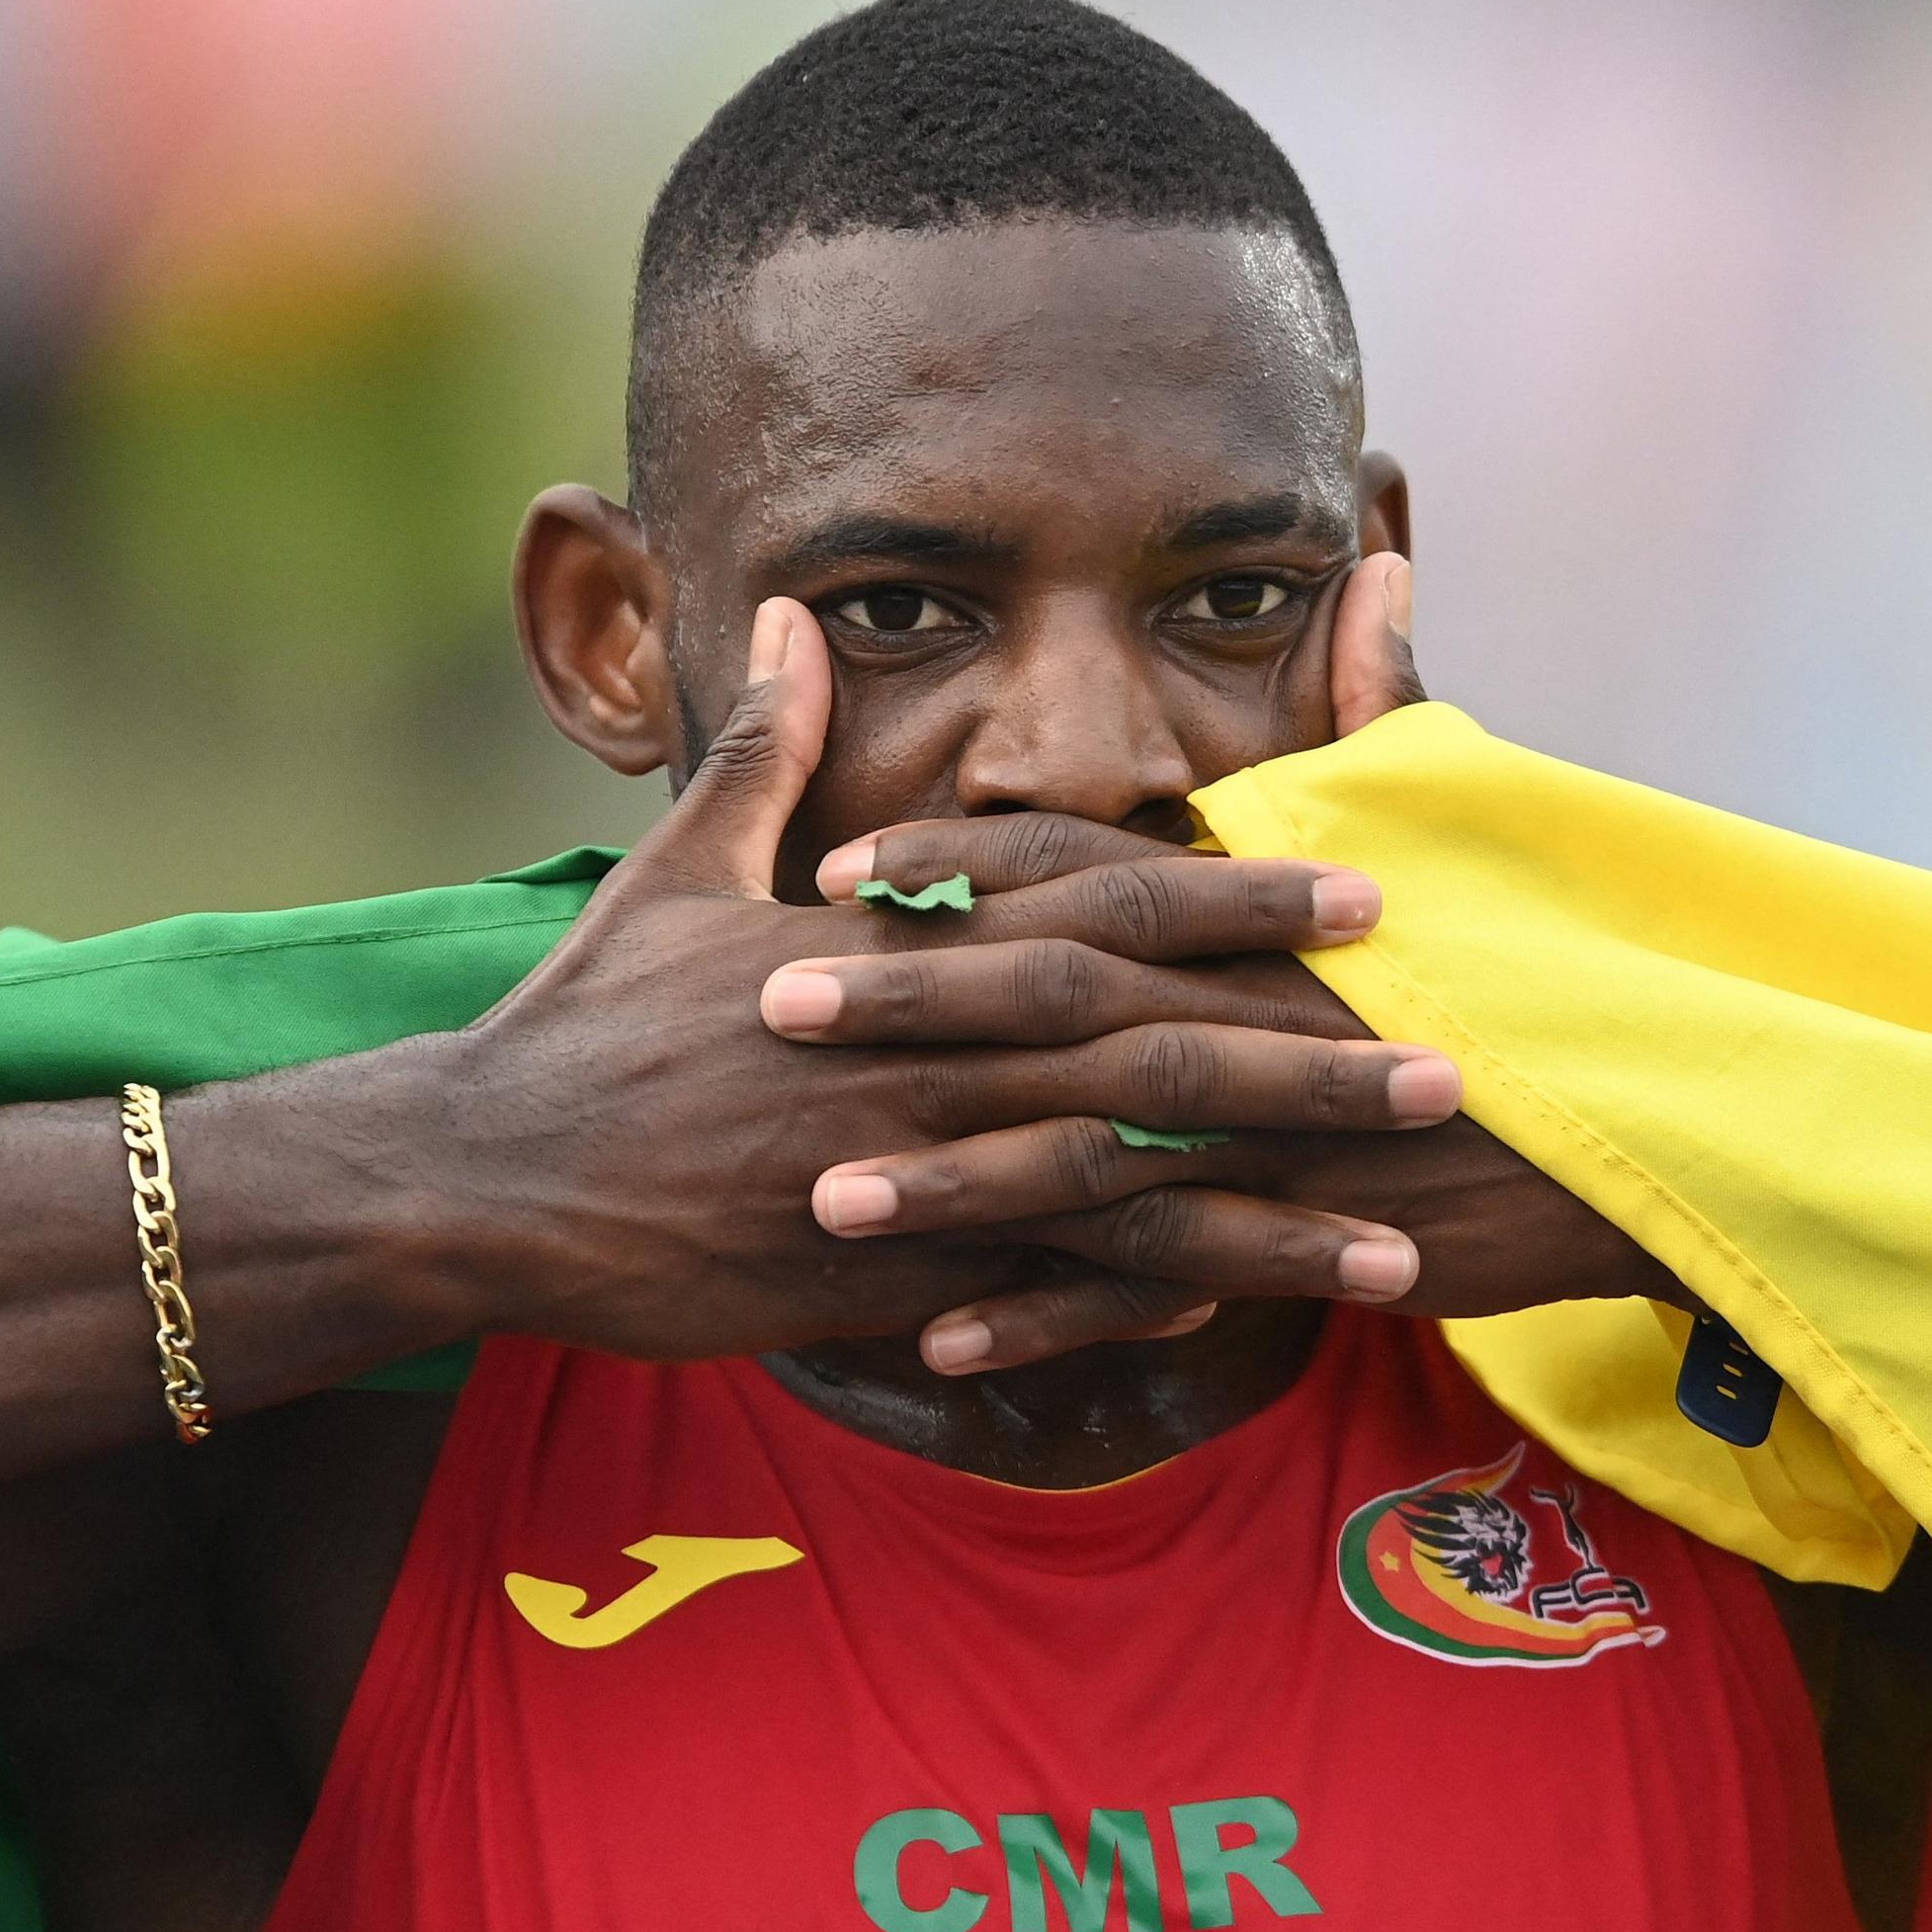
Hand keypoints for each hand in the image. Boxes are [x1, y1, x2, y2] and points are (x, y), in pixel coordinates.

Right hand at [372, 598, 1462, 1364]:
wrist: (481, 1178)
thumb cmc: (584, 1023)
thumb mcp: (673, 867)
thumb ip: (760, 747)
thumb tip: (786, 617)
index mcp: (893, 947)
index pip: (1098, 910)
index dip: (1237, 899)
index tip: (1362, 887)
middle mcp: (919, 1055)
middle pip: (1147, 1051)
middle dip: (1305, 1059)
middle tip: (1450, 1065)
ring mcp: (900, 1175)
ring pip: (1119, 1189)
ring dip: (1268, 1213)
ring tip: (1398, 1235)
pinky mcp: (869, 1278)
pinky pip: (1028, 1293)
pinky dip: (1137, 1299)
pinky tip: (1246, 1314)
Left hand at [753, 557, 1677, 1372]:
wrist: (1663, 1125)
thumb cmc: (1545, 972)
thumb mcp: (1469, 831)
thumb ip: (1389, 715)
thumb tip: (1377, 572)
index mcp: (1264, 914)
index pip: (1093, 868)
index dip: (961, 866)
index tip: (839, 867)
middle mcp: (1253, 1012)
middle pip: (1057, 995)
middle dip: (909, 997)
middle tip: (770, 999)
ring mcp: (1275, 1135)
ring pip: (1087, 1153)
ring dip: (948, 1177)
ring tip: (821, 1193)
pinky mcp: (1305, 1245)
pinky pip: (1151, 1291)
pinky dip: (1047, 1317)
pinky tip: (936, 1333)